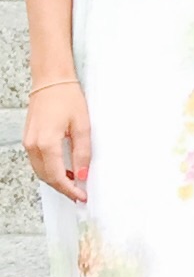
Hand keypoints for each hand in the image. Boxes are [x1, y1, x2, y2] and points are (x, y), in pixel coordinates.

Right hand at [24, 79, 88, 203]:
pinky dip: (49, 169)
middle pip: (46, 177)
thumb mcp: (82, 126)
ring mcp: (28, 142)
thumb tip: (82, 174)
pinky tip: (62, 169)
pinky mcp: (28, 138)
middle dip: (62, 188)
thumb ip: (82, 152)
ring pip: (40, 170)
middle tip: (79, 193)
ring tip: (73, 182)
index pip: (57, 176)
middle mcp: (33, 145)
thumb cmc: (67, 97)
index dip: (69, 190)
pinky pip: (37, 161)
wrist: (51, 80)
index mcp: (46, 143)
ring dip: (55, 179)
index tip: (81, 196)